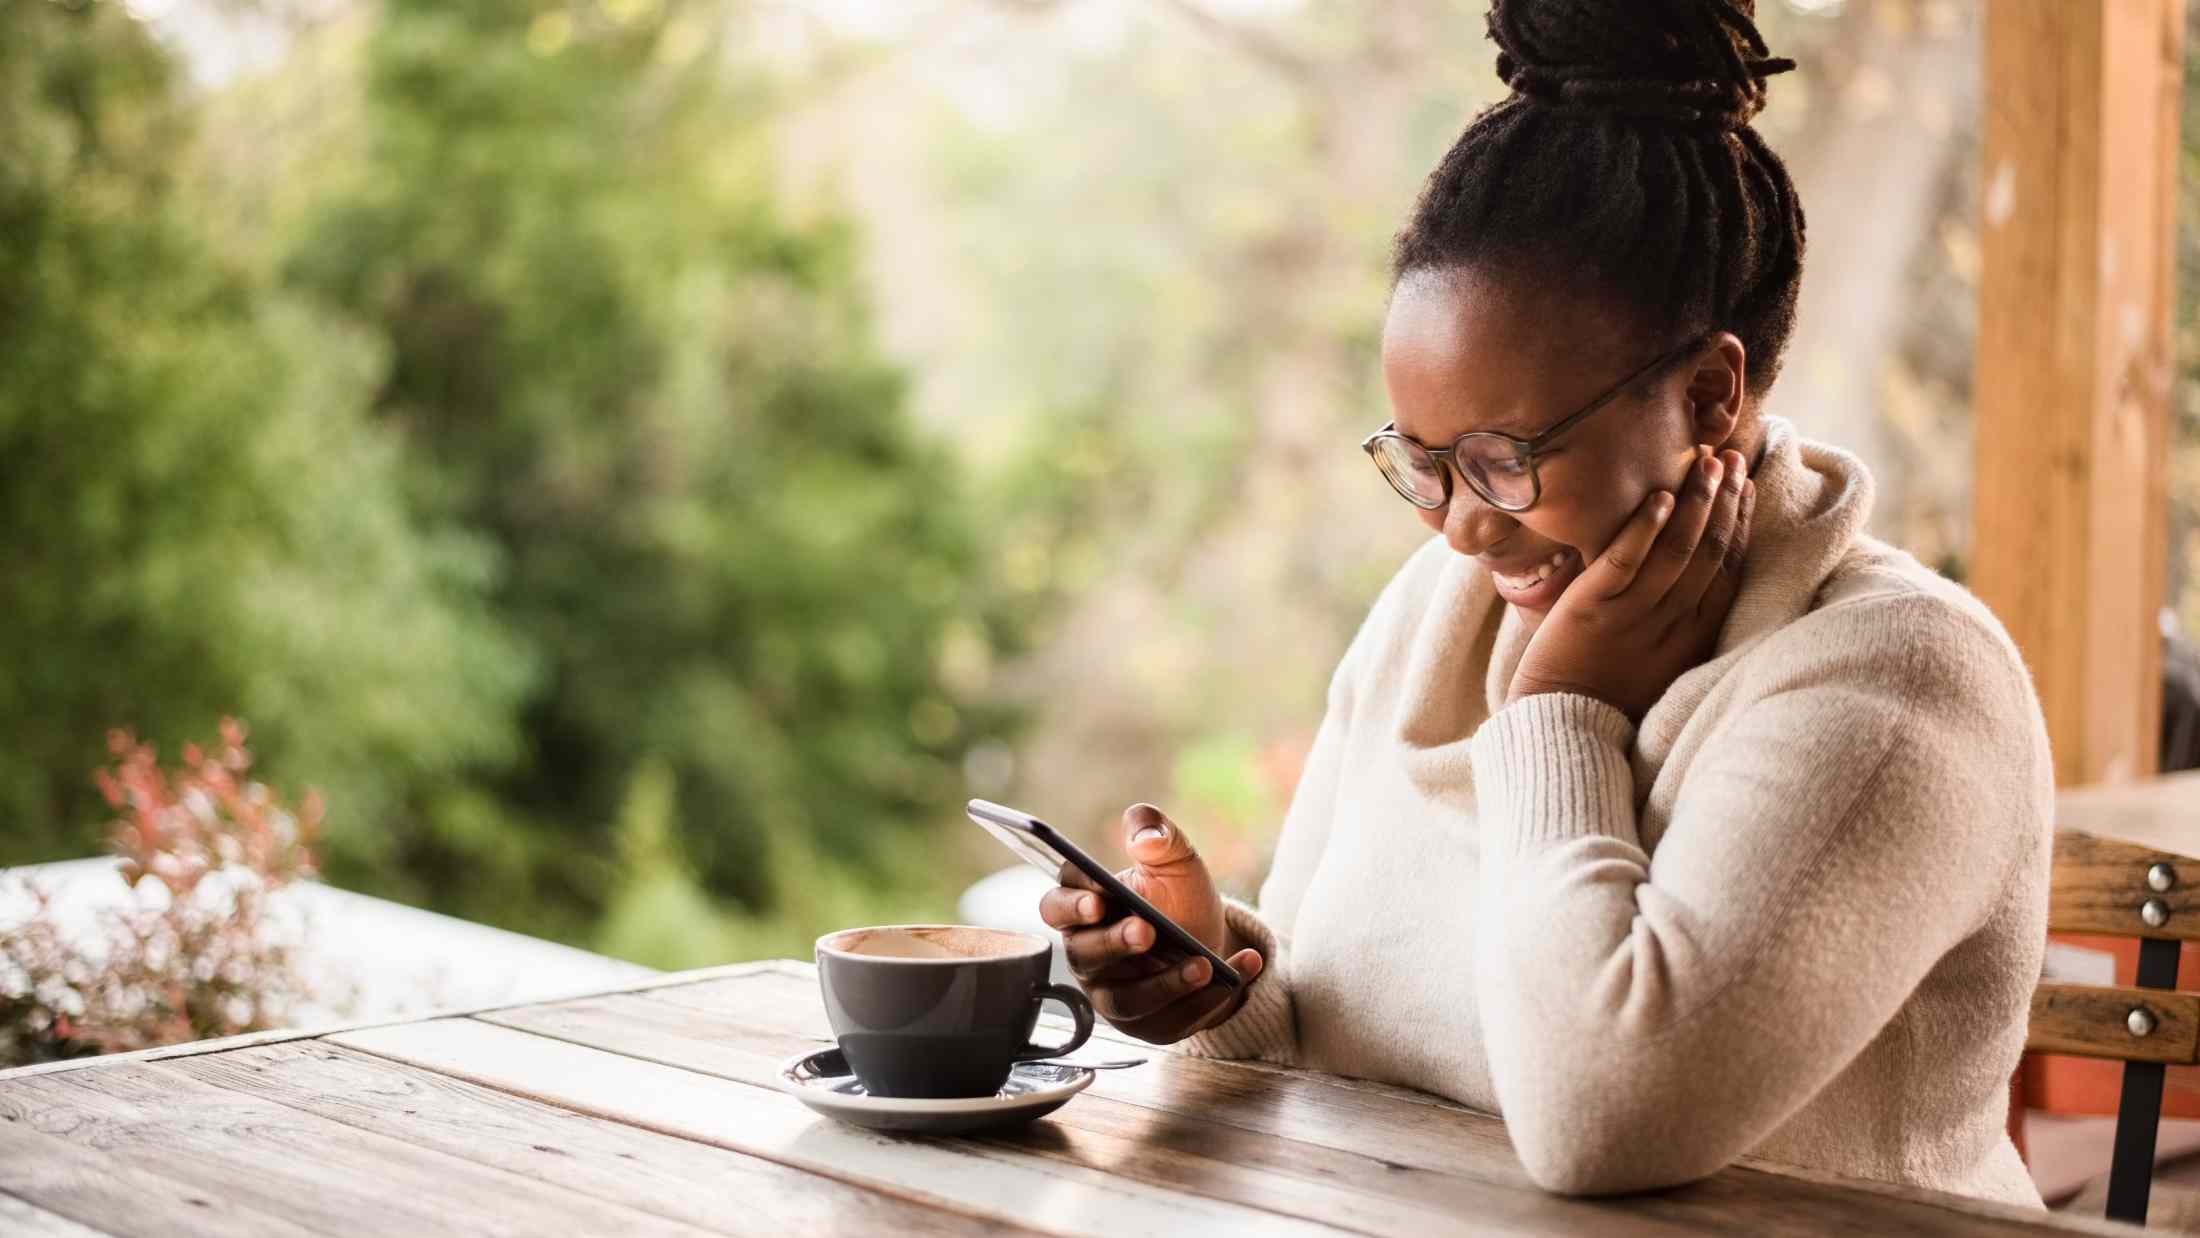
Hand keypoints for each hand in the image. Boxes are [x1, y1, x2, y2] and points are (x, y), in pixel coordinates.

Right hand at [1035, 803, 1265, 1045]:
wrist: (1211, 940)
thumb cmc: (1177, 897)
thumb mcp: (1174, 857)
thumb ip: (1156, 831)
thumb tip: (1146, 836)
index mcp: (1083, 909)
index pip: (1056, 906)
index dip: (1072, 904)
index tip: (1099, 898)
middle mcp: (1088, 955)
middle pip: (1085, 955)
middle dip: (1114, 943)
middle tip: (1147, 930)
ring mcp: (1113, 994)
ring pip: (1126, 999)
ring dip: (1165, 984)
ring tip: (1203, 965)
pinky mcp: (1146, 1024)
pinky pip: (1170, 1020)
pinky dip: (1206, 1000)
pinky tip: (1237, 972)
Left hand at [1508, 445, 1755, 722]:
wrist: (1560, 720)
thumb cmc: (1607, 688)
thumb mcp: (1664, 656)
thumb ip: (1681, 615)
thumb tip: (1694, 567)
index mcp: (1695, 633)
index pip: (1728, 567)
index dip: (1740, 522)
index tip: (1747, 483)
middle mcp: (1672, 622)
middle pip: (1709, 552)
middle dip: (1725, 501)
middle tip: (1734, 457)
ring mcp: (1633, 615)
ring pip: (1675, 551)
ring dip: (1695, 503)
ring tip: (1706, 462)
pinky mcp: (1593, 610)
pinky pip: (1624, 562)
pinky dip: (1644, 528)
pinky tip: (1658, 498)